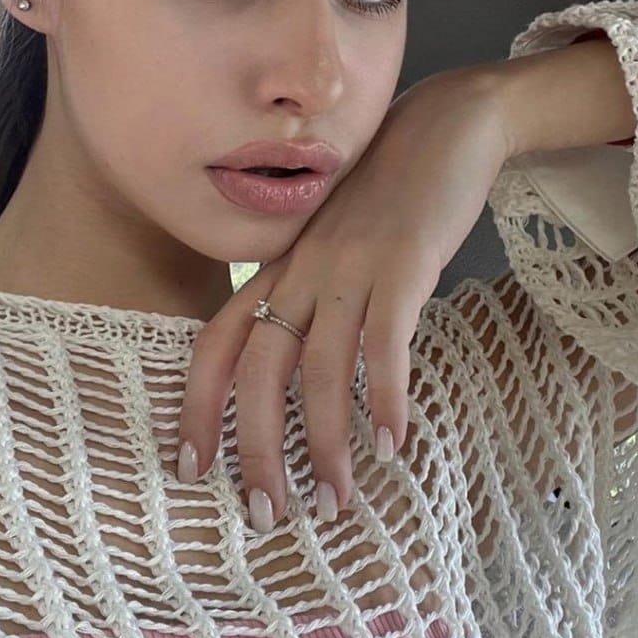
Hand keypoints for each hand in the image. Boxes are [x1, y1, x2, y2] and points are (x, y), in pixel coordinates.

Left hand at [176, 64, 513, 530]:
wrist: (446, 126)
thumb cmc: (389, 191)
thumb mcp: (334, 239)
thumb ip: (311, 291)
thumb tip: (303, 367)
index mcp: (281, 266)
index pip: (218, 341)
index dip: (199, 406)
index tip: (192, 467)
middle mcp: (304, 268)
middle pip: (260, 369)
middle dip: (256, 447)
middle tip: (267, 512)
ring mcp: (352, 264)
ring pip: (322, 368)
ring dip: (326, 442)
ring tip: (335, 499)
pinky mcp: (405, 264)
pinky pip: (386, 343)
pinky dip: (385, 398)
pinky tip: (390, 445)